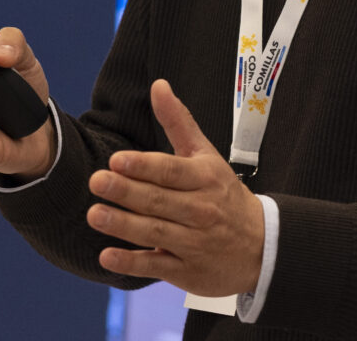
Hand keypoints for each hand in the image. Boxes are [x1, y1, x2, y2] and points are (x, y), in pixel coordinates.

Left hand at [86, 79, 263, 296]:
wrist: (262, 247)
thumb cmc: (224, 194)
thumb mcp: (206, 154)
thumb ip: (178, 122)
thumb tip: (158, 85)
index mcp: (204, 178)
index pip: (171, 171)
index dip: (144, 166)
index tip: (116, 160)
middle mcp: (200, 210)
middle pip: (159, 200)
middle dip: (126, 192)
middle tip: (97, 182)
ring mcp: (194, 243)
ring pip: (155, 233)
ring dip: (123, 225)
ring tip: (94, 214)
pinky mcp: (186, 271)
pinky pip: (156, 266)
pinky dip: (131, 263)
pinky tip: (107, 256)